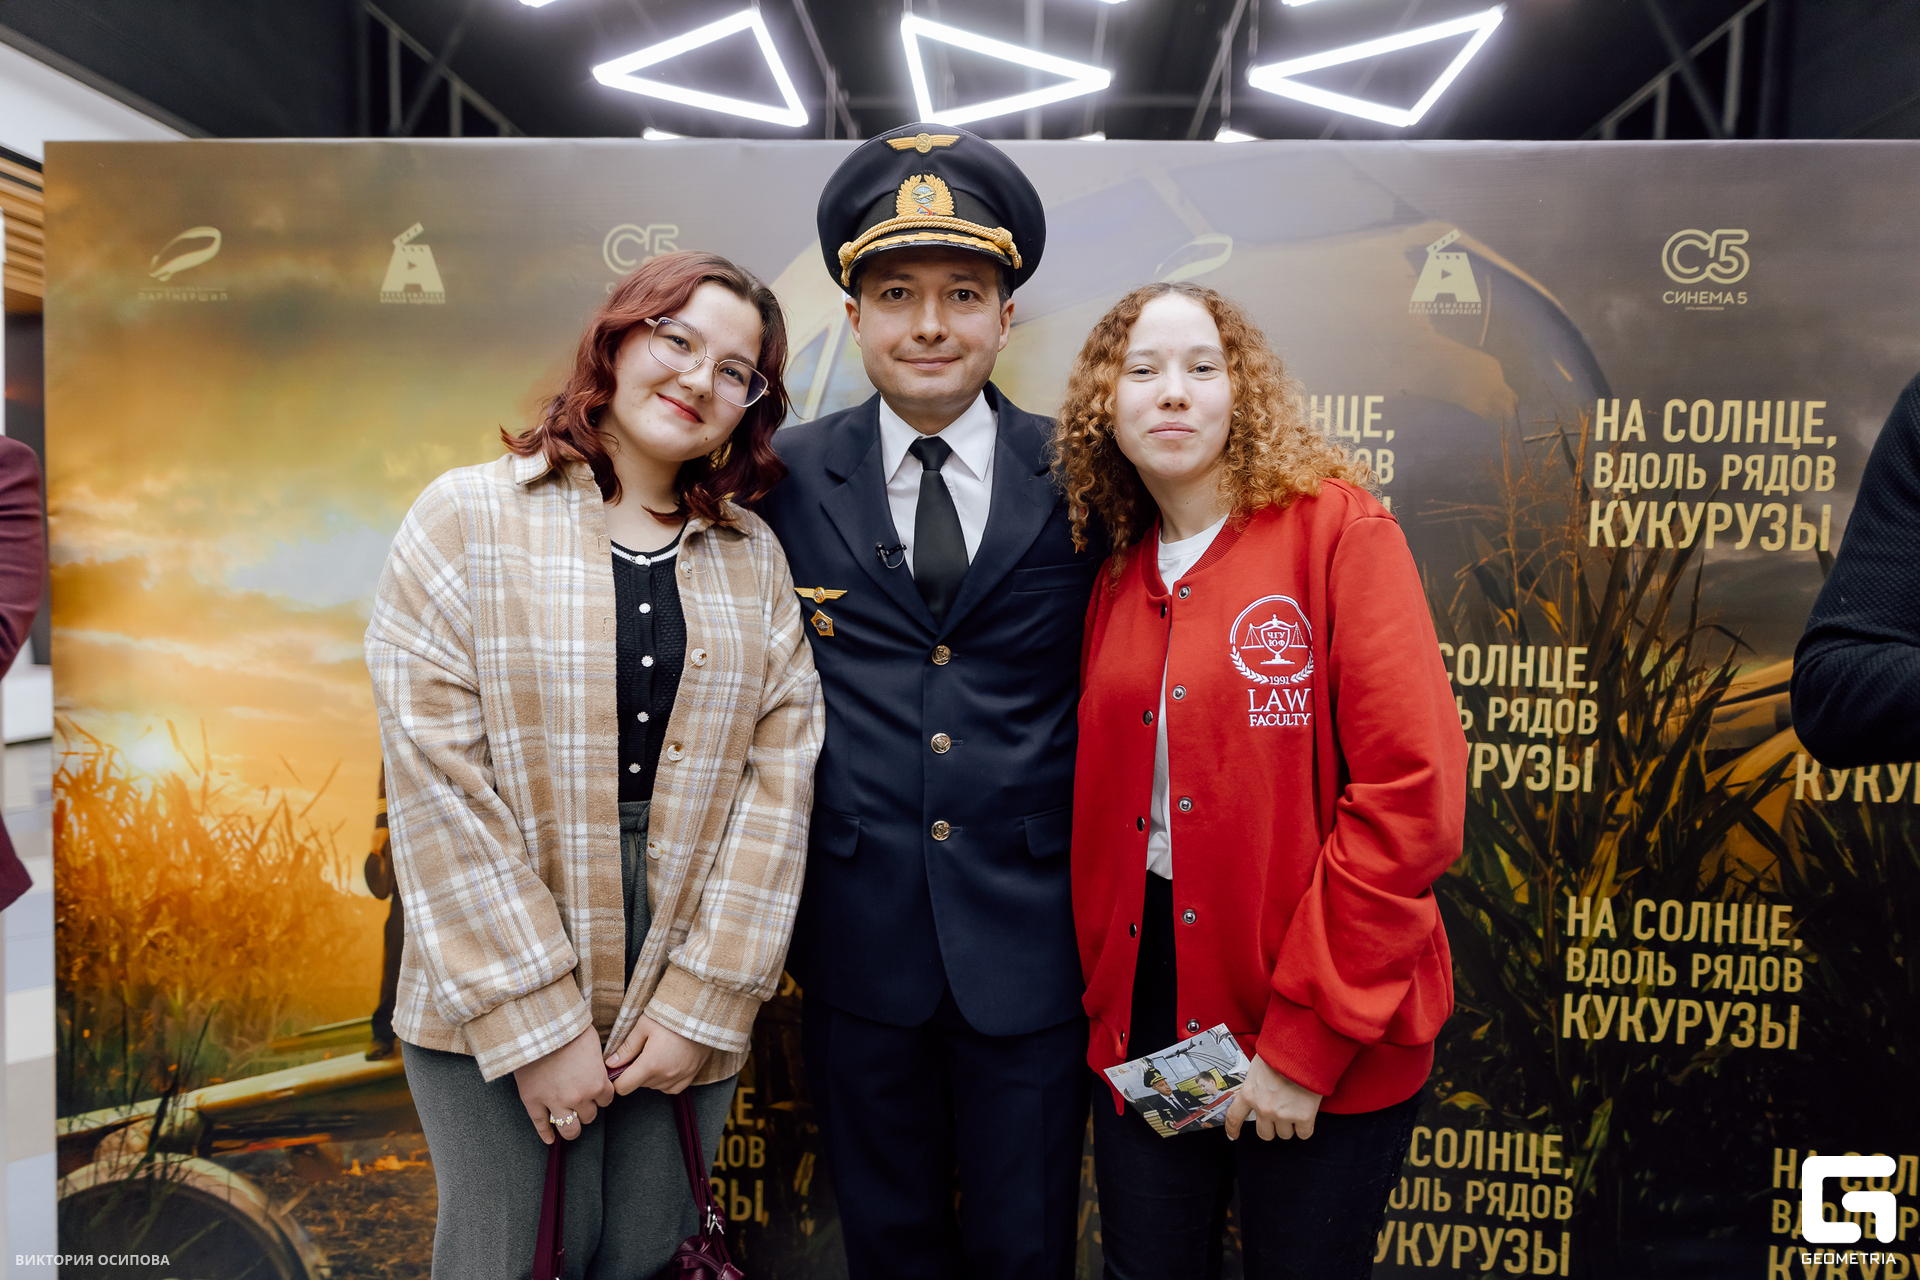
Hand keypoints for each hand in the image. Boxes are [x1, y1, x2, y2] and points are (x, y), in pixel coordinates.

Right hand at [515, 1026, 617, 1144]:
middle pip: (589, 1116)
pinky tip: (550, 1138)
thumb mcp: (593, 1044)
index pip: (606, 1100)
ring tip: (570, 1123)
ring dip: (572, 1126)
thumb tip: (598, 1068)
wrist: (539, 1026)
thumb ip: (597, 1063)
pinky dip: (546, 1134)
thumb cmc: (569, 1029)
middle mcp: (579, 1097)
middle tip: (581, 1102)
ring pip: (569, 1129)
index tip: (596, 1091)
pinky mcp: (533, 1101)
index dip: (601, 1095)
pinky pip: (541, 1125)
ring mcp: (555, 1102)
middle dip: (587, 1109)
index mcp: (596, 1082)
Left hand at [606, 1014, 713, 1095]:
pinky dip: (665, 1081)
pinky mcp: (691, 1075)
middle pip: (639, 1085)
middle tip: (640, 1052)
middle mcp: (666, 1075)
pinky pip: (672, 1088)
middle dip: (635, 1072)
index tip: (617, 1069)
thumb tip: (611, 1063)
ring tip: (655, 1054)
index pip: (623, 1087)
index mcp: (651, 1064)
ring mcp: (680, 1076)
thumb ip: (627, 1048)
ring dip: (650, 1076)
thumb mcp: (644, 1026)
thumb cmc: (672, 1016)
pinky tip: (666, 1065)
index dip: (617, 1079)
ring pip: (654, 1086)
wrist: (703, 1012)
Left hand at [1224, 1054, 1322, 1141]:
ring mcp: (1283, 1114)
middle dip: (1272, 1126)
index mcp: (1249, 1093)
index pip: (1234, 1117)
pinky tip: (1306, 1113)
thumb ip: (1256, 1084)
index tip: (1234, 1136)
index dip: (1233, 1129)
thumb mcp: (1259, 1066)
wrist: (1304, 1050)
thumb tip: (1257, 1091)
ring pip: (1284, 1134)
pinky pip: (1303, 1134)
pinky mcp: (1303, 1117)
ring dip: (1289, 1125)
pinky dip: (1305, 1127)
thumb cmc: (1282, 1053)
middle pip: (1264, 1134)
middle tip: (1280, 1114)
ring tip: (1295, 1107)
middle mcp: (1263, 1108)